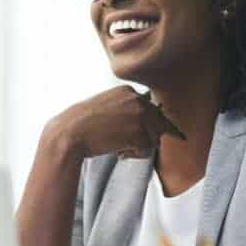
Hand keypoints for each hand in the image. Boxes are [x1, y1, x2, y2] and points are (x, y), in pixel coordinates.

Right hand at [46, 85, 185, 159]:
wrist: (69, 133)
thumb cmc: (82, 124)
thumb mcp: (106, 107)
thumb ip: (126, 108)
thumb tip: (151, 113)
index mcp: (128, 90)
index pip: (151, 108)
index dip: (155, 124)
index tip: (177, 133)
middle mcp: (137, 99)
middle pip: (159, 122)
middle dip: (150, 137)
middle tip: (136, 144)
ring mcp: (140, 114)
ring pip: (154, 137)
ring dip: (139, 148)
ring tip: (119, 148)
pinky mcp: (140, 131)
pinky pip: (148, 149)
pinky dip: (135, 155)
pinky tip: (119, 152)